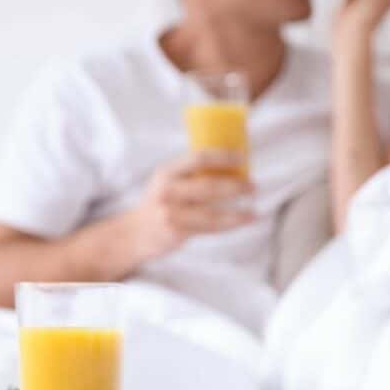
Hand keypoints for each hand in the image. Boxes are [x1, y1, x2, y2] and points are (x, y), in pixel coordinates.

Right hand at [127, 151, 254, 263]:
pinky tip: (244, 221)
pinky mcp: (176, 231)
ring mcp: (171, 213)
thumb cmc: (161, 202)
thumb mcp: (169, 181)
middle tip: (253, 186)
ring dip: (236, 211)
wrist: (136, 233)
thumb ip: (192, 173)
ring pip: (212, 213)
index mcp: (167, 172)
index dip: (223, 156)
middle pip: (208, 187)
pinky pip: (209, 228)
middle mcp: (167, 191)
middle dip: (235, 186)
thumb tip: (232, 164)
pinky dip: (230, 225)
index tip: (242, 157)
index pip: (198, 158)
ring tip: (253, 209)